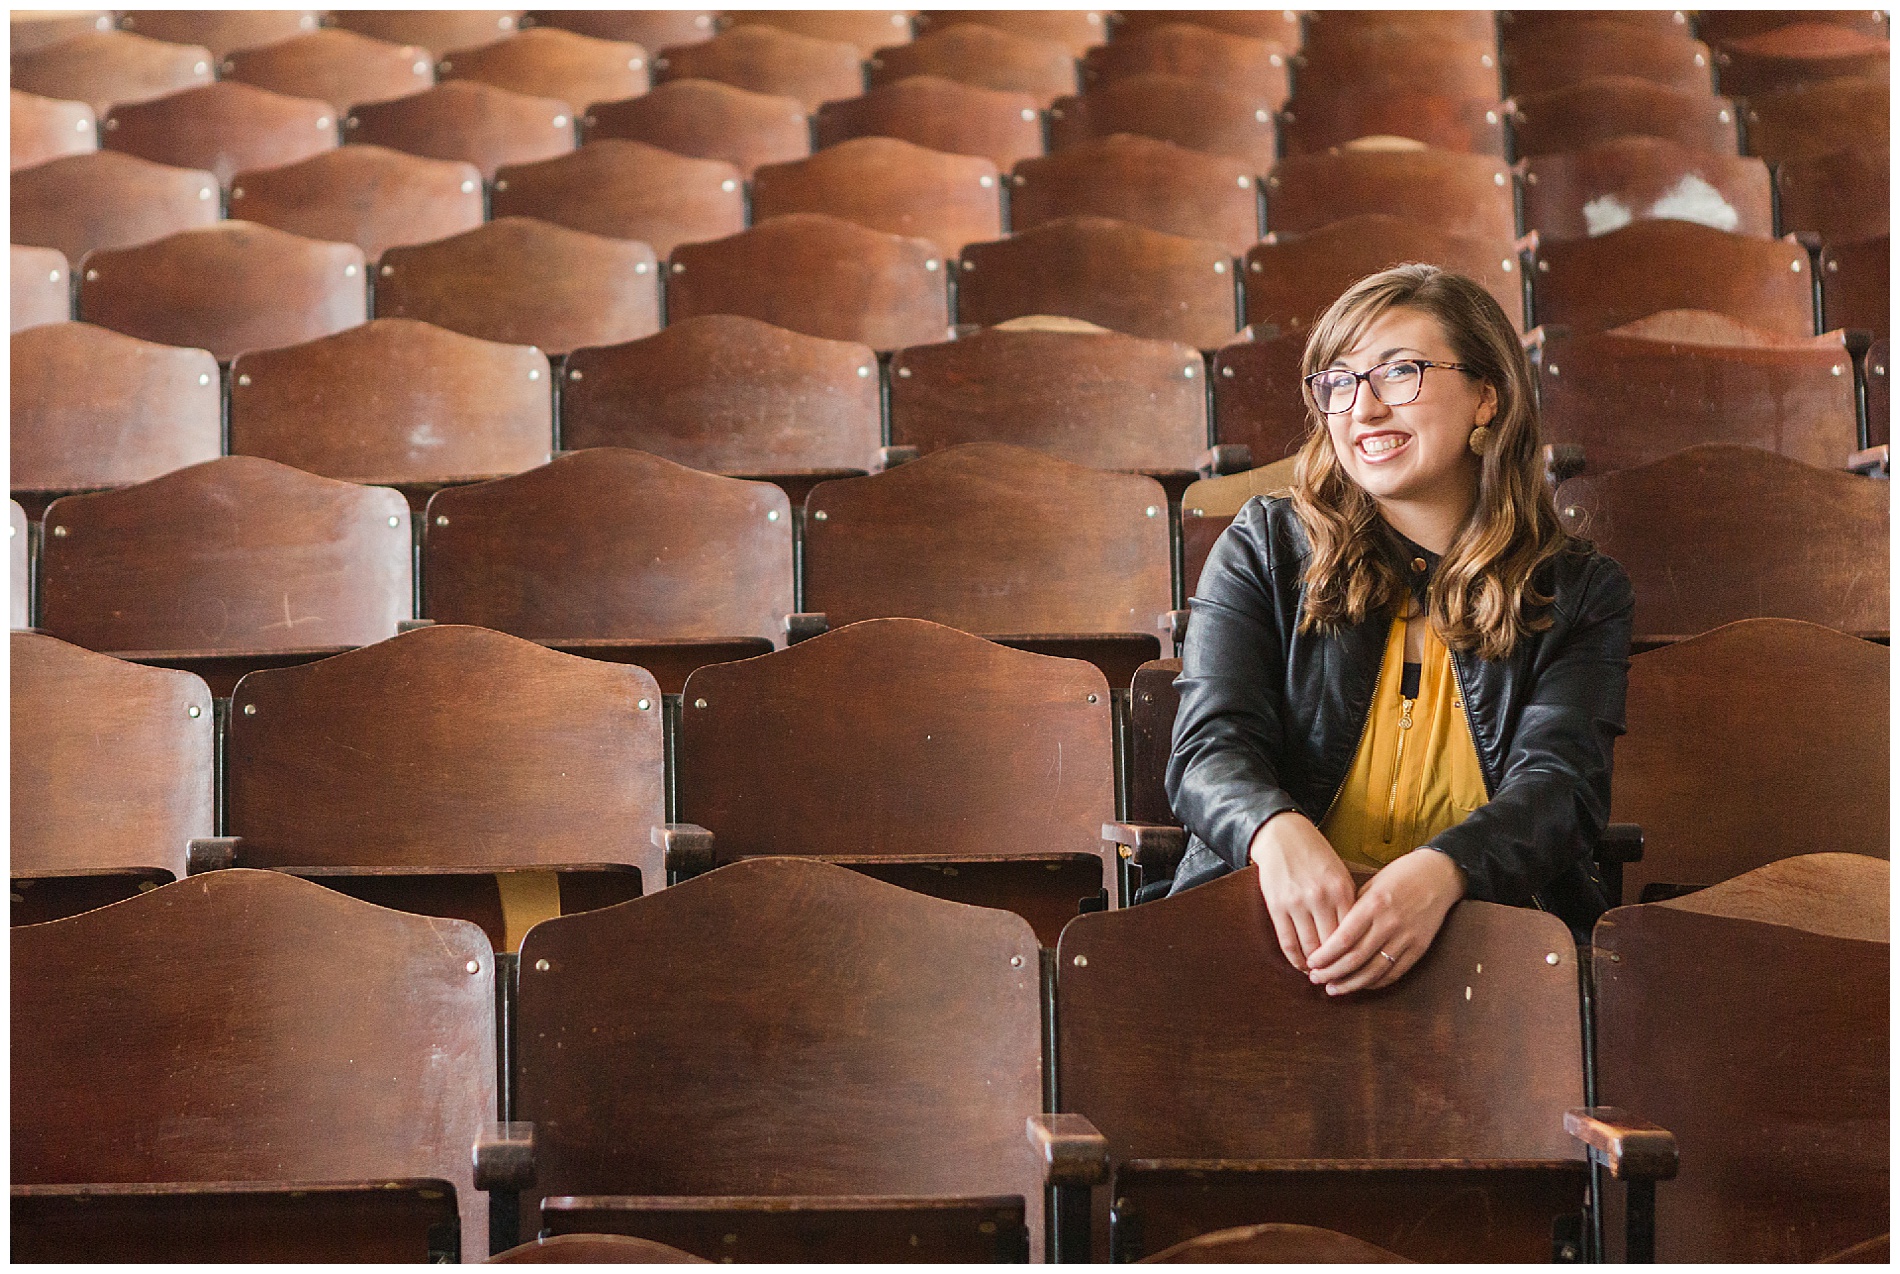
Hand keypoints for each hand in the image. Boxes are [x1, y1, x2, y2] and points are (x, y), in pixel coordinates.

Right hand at [1249, 811, 1356, 971]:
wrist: (1283, 835)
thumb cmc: (1316, 855)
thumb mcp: (1340, 874)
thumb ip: (1349, 904)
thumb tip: (1357, 938)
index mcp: (1342, 890)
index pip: (1352, 934)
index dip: (1354, 955)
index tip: (1356, 968)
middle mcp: (1320, 898)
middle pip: (1332, 945)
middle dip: (1336, 966)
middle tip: (1339, 979)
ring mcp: (1296, 902)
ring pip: (1309, 947)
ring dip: (1315, 966)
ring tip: (1319, 974)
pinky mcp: (1276, 905)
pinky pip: (1287, 941)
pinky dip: (1295, 958)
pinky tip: (1300, 965)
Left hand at [1306, 848, 1465, 995]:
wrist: (1437, 875)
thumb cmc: (1398, 876)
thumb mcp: (1370, 885)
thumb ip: (1352, 910)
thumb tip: (1329, 937)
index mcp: (1373, 905)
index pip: (1343, 939)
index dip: (1325, 956)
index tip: (1311, 963)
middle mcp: (1390, 923)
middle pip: (1355, 958)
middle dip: (1332, 973)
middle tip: (1316, 979)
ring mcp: (1407, 937)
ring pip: (1374, 971)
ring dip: (1351, 984)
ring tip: (1334, 989)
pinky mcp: (1420, 948)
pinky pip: (1395, 973)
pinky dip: (1375, 982)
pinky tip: (1361, 984)